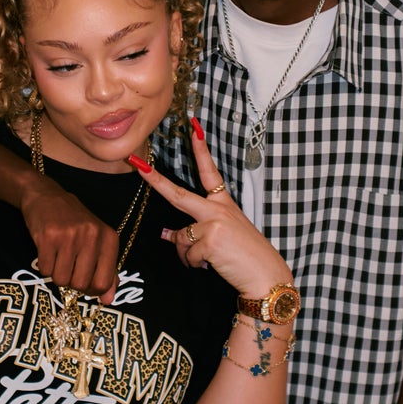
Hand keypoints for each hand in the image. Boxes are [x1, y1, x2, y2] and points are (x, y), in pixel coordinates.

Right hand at [20, 182, 120, 301]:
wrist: (47, 197)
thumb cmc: (75, 224)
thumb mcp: (98, 242)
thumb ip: (107, 271)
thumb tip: (108, 300)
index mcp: (109, 239)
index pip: (104, 282)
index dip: (92, 290)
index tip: (85, 283)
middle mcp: (92, 236)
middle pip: (81, 284)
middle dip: (72, 282)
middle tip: (68, 267)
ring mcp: (70, 236)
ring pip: (61, 280)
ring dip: (57, 274)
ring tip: (58, 257)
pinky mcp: (48, 237)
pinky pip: (45, 270)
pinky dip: (44, 266)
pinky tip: (48, 250)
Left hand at [131, 118, 289, 297]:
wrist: (266, 276)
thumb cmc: (247, 256)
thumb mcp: (224, 236)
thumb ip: (196, 231)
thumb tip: (166, 234)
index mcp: (224, 204)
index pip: (210, 172)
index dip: (201, 150)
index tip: (193, 127)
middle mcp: (218, 209)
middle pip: (177, 194)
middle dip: (154, 180)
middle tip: (136, 164)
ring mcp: (214, 224)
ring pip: (180, 238)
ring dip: (187, 254)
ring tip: (208, 260)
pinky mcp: (210, 241)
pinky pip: (187, 255)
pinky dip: (195, 265)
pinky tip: (213, 265)